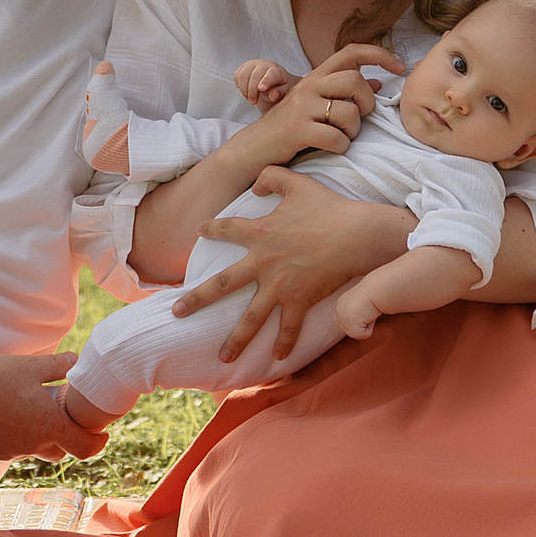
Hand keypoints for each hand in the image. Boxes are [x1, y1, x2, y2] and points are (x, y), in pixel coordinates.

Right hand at [0, 352, 107, 461]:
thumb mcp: (31, 366)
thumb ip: (58, 366)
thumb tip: (75, 360)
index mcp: (48, 426)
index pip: (84, 447)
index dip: (98, 443)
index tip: (102, 434)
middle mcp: (32, 445)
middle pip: (60, 450)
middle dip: (66, 437)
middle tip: (64, 416)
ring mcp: (10, 452)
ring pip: (34, 448)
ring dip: (39, 435)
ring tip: (31, 410)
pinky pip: (12, 448)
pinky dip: (17, 436)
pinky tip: (6, 415)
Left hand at [171, 167, 406, 360]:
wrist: (357, 234)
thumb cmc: (330, 207)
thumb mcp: (298, 182)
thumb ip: (271, 178)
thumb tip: (255, 186)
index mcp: (259, 232)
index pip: (226, 229)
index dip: (212, 228)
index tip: (199, 231)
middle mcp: (263, 262)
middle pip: (222, 285)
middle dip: (197, 300)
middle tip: (177, 312)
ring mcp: (280, 285)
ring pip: (251, 318)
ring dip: (236, 339)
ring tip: (222, 357)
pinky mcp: (300, 300)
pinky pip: (289, 327)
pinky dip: (285, 344)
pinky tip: (277, 358)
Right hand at [232, 43, 401, 168]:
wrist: (253, 148)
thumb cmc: (290, 128)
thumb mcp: (315, 105)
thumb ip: (344, 93)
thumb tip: (378, 83)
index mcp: (315, 77)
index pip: (351, 52)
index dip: (379, 55)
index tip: (400, 67)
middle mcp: (308, 86)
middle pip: (354, 80)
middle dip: (366, 102)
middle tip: (360, 117)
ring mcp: (301, 107)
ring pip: (349, 112)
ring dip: (353, 131)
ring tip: (341, 138)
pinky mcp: (297, 130)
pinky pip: (337, 138)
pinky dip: (341, 147)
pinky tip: (331, 149)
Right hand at [234, 58, 294, 108]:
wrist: (273, 81)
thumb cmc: (280, 86)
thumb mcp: (285, 91)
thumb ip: (281, 93)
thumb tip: (273, 95)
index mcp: (276, 70)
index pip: (271, 74)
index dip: (265, 81)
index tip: (261, 89)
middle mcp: (264, 64)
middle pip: (255, 76)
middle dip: (252, 91)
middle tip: (253, 102)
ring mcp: (252, 64)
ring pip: (243, 75)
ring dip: (244, 90)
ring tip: (250, 99)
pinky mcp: (243, 67)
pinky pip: (237, 76)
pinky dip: (239, 86)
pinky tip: (246, 92)